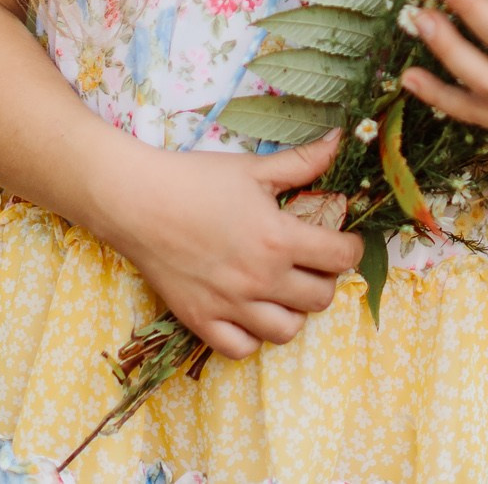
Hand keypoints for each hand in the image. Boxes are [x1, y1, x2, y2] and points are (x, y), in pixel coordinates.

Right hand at [92, 131, 362, 359]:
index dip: (351, 248)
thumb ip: (301, 162)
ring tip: (282, 289)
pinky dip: (251, 336)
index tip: (344, 240)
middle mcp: (260, 278)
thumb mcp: (253, 168)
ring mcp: (231, 305)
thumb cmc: (195, 180)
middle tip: (310, 262)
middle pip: (320, 298)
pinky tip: (247, 312)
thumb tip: (340, 139)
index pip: (341, 257)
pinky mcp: (201, 320)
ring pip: (287, 331)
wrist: (136, 201)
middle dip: (324, 278)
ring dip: (292, 311)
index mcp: (278, 238)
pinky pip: (242, 349)